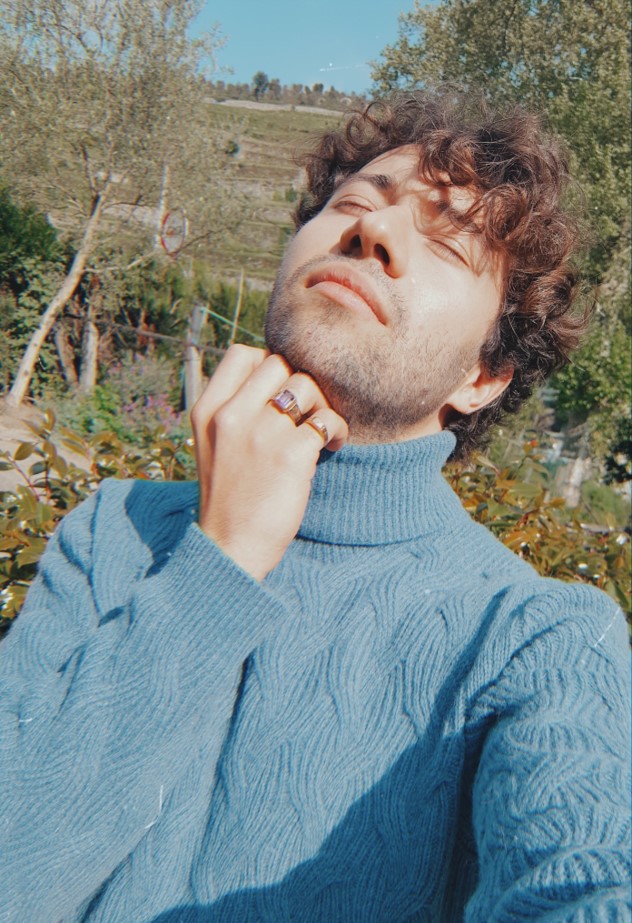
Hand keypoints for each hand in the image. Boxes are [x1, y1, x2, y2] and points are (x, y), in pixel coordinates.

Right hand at [191, 345, 347, 580]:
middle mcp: (230, 415)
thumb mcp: (213, 444)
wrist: (231, 548)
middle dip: (299, 383)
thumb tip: (275, 372)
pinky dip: (337, 430)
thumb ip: (234, 408)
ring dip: (322, 404)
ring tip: (321, 430)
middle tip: (305, 411)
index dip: (268, 364)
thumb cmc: (229, 497)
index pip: (242, 353)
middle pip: (279, 363)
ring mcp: (261, 434)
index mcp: (208, 410)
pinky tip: (332, 447)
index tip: (278, 391)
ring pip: (306, 386)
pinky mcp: (291, 455)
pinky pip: (327, 420)